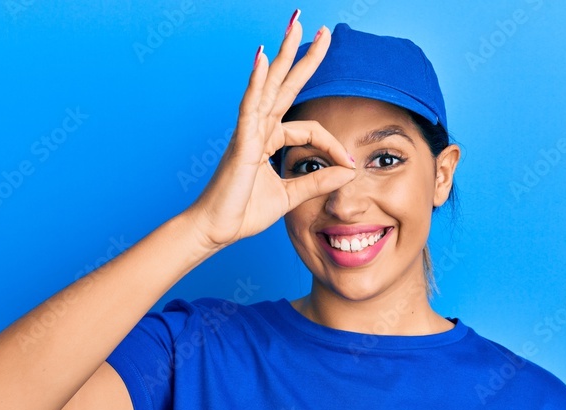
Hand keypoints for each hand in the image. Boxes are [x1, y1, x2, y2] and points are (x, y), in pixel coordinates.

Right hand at [188, 17, 356, 248]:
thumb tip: (347, 173)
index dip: (333, 145)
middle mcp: (258, 129)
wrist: (215, 229)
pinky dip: (257, 81)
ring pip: (270, 85)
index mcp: (269, 140)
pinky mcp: (240, 142)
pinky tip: (263, 58)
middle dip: (305, 57)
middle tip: (322, 29)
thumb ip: (317, 182)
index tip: (350, 165)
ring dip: (284, 54)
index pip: (310, 130)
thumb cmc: (243, 213)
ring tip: (296, 25)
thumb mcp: (290, 197)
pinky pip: (250, 106)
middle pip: (286, 85)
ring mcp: (248, 132)